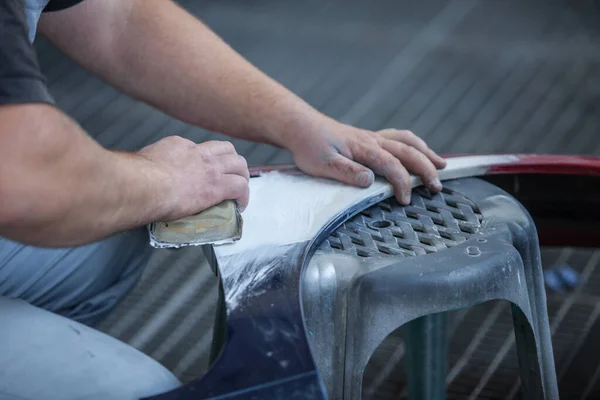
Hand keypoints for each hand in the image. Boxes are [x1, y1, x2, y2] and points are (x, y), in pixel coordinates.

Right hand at [137, 136, 248, 219]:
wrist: (144, 185)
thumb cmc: (136, 178)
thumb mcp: (142, 162)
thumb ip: (150, 165)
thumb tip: (143, 175)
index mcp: (179, 145)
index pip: (200, 148)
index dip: (206, 160)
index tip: (203, 172)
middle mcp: (199, 153)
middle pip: (226, 150)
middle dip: (232, 162)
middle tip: (231, 175)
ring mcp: (211, 168)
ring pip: (239, 164)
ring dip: (242, 176)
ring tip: (240, 190)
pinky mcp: (218, 186)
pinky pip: (240, 187)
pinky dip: (243, 195)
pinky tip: (240, 205)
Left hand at [288, 121, 446, 204]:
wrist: (300, 126)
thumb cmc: (310, 147)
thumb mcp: (323, 163)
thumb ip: (347, 172)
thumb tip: (369, 180)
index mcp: (363, 148)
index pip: (392, 166)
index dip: (402, 184)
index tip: (406, 201)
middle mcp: (372, 140)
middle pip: (408, 152)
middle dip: (426, 169)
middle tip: (437, 187)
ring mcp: (372, 137)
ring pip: (407, 142)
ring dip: (426, 153)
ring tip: (441, 165)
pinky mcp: (368, 138)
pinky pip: (398, 138)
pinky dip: (413, 145)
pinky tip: (417, 151)